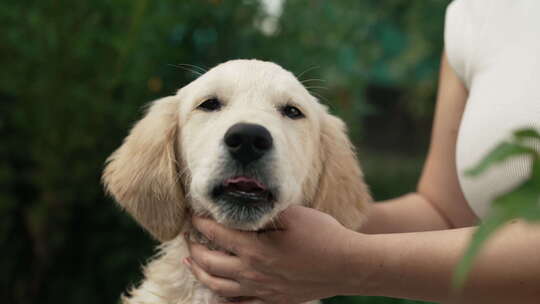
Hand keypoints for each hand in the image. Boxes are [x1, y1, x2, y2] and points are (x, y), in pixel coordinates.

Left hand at [184, 205, 360, 303]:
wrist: (347, 266)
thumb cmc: (322, 236)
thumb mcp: (293, 215)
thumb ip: (264, 211)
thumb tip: (243, 203)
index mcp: (255, 249)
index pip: (216, 234)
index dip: (200, 223)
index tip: (193, 214)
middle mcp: (252, 273)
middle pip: (209, 263)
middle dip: (193, 248)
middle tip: (187, 236)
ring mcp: (261, 290)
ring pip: (218, 286)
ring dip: (200, 273)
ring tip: (190, 262)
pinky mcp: (273, 300)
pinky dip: (222, 298)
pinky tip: (218, 291)